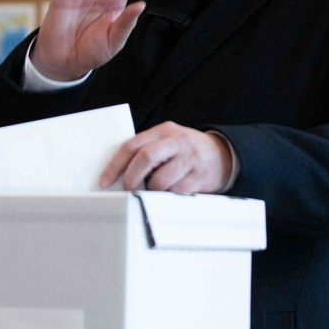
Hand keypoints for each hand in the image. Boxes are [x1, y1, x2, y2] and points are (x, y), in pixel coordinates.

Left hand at [99, 122, 232, 193]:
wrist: (223, 156)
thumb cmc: (187, 151)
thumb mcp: (169, 141)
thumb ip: (148, 150)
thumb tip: (118, 174)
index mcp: (165, 131)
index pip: (132, 145)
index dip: (115, 165)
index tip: (104, 181)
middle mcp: (178, 142)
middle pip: (146, 157)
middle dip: (131, 178)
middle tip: (128, 189)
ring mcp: (190, 159)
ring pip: (161, 180)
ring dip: (152, 191)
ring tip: (154, 191)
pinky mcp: (199, 177)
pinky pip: (176, 193)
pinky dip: (168, 197)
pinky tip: (170, 193)